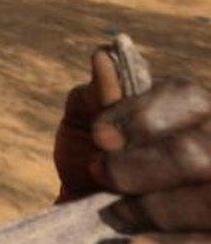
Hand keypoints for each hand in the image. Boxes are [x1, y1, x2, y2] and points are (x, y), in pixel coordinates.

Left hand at [55, 47, 210, 239]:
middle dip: (137, 168)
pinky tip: (135, 243)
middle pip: (196, 153)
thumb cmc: (93, 161)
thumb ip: (95, 96)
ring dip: (151, 209)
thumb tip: (103, 58)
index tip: (99, 137)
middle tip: (99, 175)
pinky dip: (171, 243)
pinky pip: (206, 240)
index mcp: (193, 109)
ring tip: (115, 214)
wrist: (89, 220)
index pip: (186, 95)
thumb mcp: (85, 124)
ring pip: (207, 200)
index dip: (141, 115)